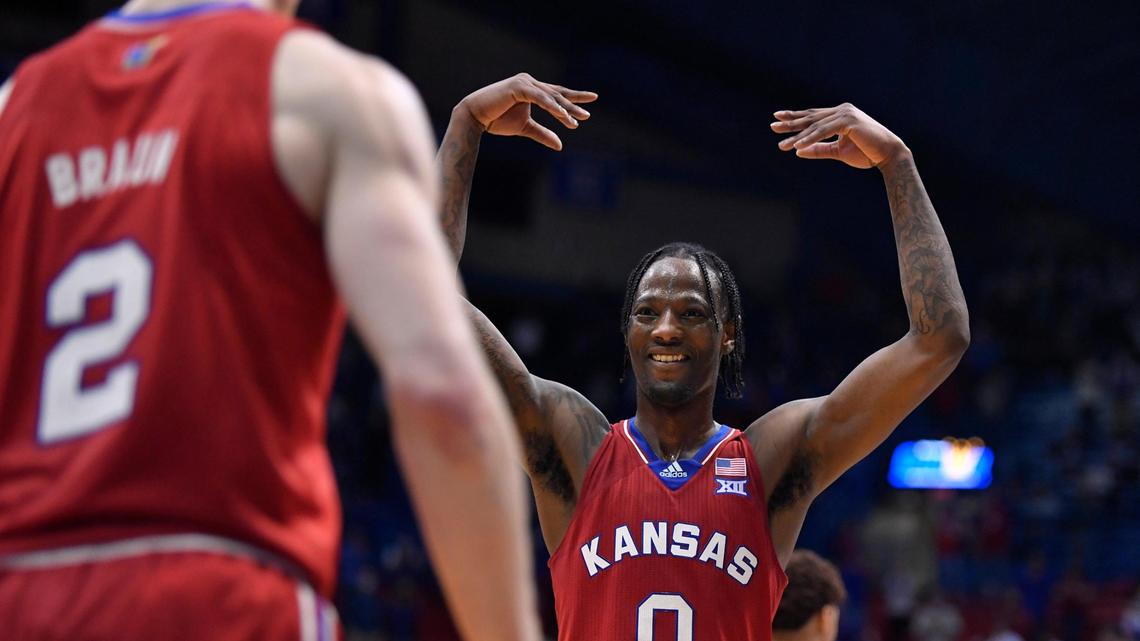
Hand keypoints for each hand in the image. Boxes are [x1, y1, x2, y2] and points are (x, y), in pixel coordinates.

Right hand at [456, 73, 596, 150]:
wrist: (475, 116)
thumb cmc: (497, 120)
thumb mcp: (525, 128)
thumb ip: (543, 134)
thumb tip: (560, 145)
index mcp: (532, 89)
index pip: (557, 93)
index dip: (574, 98)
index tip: (592, 100)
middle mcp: (530, 82)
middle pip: (557, 94)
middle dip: (573, 104)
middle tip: (588, 114)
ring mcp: (524, 82)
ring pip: (550, 97)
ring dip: (564, 109)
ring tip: (576, 120)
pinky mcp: (519, 87)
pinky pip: (539, 98)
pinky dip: (551, 106)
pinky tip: (562, 114)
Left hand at [770, 103, 908, 168]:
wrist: (887, 154)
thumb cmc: (866, 153)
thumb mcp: (837, 151)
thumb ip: (819, 149)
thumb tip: (798, 151)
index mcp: (839, 115)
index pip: (813, 115)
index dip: (795, 117)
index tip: (778, 118)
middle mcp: (841, 110)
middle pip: (811, 117)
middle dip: (791, 123)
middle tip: (773, 126)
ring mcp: (845, 114)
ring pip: (815, 126)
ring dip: (797, 136)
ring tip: (782, 145)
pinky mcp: (848, 121)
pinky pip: (823, 131)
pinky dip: (810, 138)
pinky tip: (796, 145)